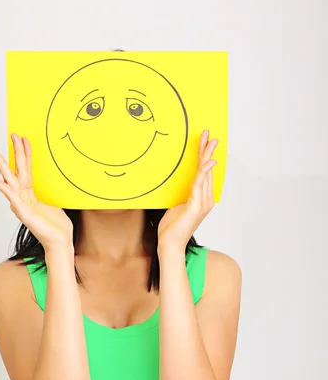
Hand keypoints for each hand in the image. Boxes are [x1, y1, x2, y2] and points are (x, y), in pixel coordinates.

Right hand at [0, 133, 73, 251]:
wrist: (60, 243)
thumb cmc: (58, 227)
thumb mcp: (55, 205)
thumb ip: (48, 196)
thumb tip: (53, 187)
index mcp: (30, 195)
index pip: (26, 170)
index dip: (26, 154)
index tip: (24, 139)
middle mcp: (23, 198)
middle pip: (17, 170)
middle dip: (14, 152)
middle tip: (11, 135)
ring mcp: (22, 205)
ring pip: (10, 180)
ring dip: (1, 165)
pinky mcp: (23, 213)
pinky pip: (11, 196)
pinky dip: (1, 186)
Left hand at [157, 130, 217, 252]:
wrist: (169, 245)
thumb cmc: (171, 229)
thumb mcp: (176, 207)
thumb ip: (182, 197)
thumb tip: (180, 190)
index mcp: (201, 199)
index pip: (204, 173)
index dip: (204, 156)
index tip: (205, 141)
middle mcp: (206, 199)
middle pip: (207, 170)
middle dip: (208, 150)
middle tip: (209, 134)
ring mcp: (202, 203)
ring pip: (205, 174)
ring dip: (207, 156)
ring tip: (209, 141)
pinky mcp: (196, 206)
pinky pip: (200, 185)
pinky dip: (204, 172)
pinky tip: (207, 162)